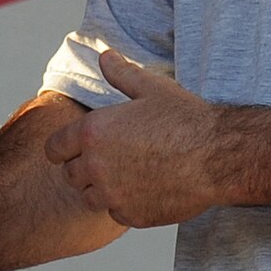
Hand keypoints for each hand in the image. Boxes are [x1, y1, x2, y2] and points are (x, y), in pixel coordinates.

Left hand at [42, 50, 220, 228]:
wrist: (218, 156)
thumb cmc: (185, 118)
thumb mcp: (151, 88)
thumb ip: (121, 73)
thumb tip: (105, 55)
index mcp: (92, 132)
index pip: (53, 149)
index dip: (63, 148)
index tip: (76, 148)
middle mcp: (96, 165)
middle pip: (70, 175)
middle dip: (84, 168)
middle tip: (110, 160)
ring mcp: (113, 194)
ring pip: (89, 198)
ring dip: (101, 189)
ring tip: (126, 175)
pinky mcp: (132, 215)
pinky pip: (116, 214)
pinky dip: (125, 206)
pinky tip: (145, 190)